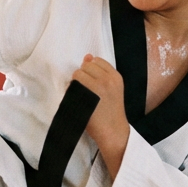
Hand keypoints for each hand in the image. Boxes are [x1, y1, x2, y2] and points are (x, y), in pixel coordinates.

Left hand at [72, 54, 129, 177]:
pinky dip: (72, 91)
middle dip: (84, 76)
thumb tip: (87, 56)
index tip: (94, 83)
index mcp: (115, 77)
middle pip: (86, 66)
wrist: (113, 131)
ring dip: (76, 83)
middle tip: (88, 92)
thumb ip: (101, 72)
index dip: (92, 71)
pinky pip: (72, 86)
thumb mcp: (112, 88)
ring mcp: (96, 88)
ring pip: (78, 74)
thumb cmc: (111, 110)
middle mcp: (106, 80)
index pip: (97, 61)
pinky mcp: (85, 97)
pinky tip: (79, 101)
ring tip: (84, 96)